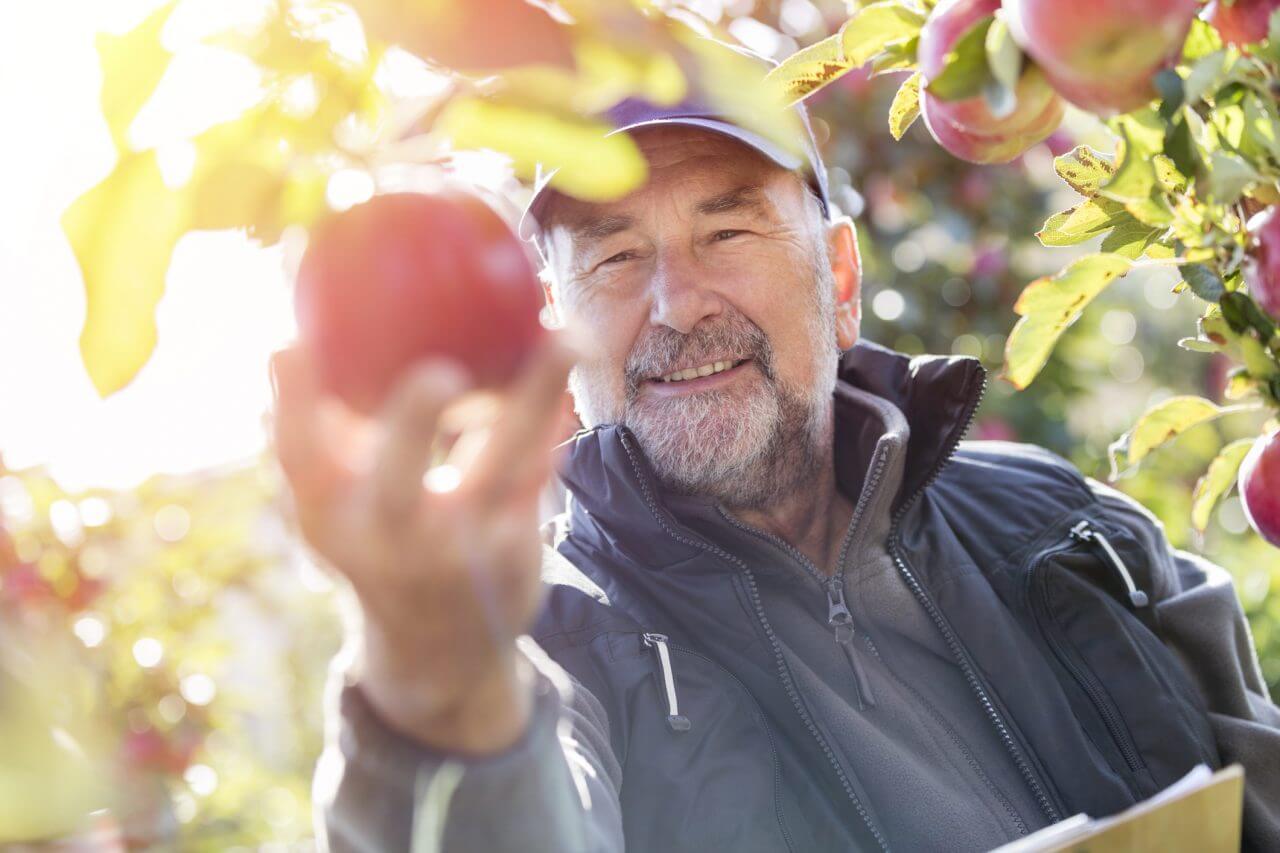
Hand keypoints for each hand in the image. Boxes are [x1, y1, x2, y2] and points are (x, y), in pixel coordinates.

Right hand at [270, 337, 575, 753]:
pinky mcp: (515, 545)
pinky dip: (553, 411)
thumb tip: (298, 328)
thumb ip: (328, 424)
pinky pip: (539, 465)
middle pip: (396, 484)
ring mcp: (458, 549)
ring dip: (536, 395)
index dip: (291, 402)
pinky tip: (567, 355)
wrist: (439, 646)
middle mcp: (389, 538)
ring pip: (504, 464)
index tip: (290, 343)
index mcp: (331, 515)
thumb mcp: (337, 500)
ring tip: (565, 336)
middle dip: (413, 426)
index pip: (297, 457)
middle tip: (441, 371)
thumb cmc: (379, 538)